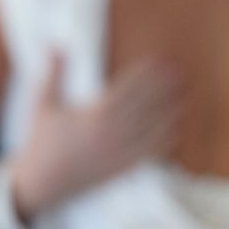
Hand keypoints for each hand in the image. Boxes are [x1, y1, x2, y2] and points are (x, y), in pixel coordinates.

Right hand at [10, 53, 181, 222]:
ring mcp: (120, 153)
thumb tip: (55, 44)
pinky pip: (151, 153)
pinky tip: (177, 126)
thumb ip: (53, 73)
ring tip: (187, 94)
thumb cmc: (41, 142)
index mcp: (94, 115)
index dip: (146, 73)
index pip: (128, 88)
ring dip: (172, 110)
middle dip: (165, 87)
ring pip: (154, 129)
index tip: (160, 60)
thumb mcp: (42, 104)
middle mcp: (111, 134)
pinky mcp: (123, 169)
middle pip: (146, 105)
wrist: (42, 184)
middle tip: (181, 71)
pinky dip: (166, 138)